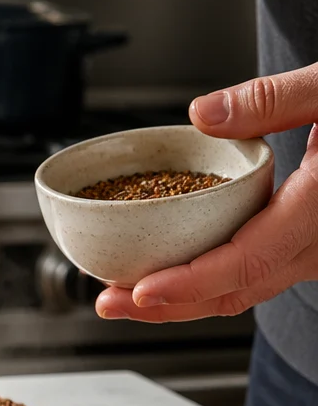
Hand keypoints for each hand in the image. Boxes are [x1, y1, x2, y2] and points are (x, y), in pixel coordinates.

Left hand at [96, 64, 317, 321]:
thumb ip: (272, 100)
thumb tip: (201, 114)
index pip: (246, 261)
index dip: (188, 284)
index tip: (139, 292)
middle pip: (236, 291)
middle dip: (167, 305)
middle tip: (107, 304)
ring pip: (245, 290)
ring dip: (184, 299)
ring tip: (124, 295)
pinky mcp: (312, 248)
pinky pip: (257, 275)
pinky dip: (210, 280)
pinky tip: (170, 272)